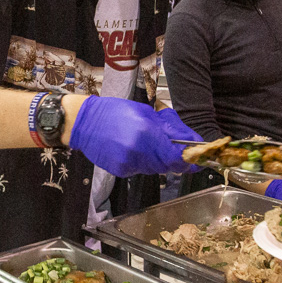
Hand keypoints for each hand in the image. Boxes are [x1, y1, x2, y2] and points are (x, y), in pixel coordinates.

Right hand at [68, 97, 198, 175]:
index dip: (189, 160)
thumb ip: (170, 127)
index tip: (197, 159)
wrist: (85, 122)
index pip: (177, 157)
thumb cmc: (114, 112)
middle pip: (168, 165)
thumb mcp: (146, 112)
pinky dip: (142, 161)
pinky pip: (141, 169)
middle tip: (172, 148)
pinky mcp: (121, 170)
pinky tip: (132, 149)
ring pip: (155, 168)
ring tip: (146, 143)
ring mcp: (129, 163)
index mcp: (147, 133)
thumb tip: (191, 139)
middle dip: (173, 158)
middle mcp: (138, 151)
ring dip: (158, 159)